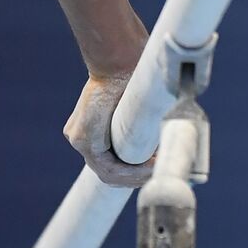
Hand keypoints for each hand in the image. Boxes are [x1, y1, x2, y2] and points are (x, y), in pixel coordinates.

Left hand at [63, 72, 153, 186]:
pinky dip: (132, 170)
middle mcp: (81, 139)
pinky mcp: (82, 140)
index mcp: (90, 132)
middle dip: (136, 178)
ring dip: (137, 176)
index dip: (134, 172)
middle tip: (159, 175)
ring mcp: (79, 140)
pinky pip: (107, 167)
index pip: (111, 163)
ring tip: (159, 171)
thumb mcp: (135, 109)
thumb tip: (168, 139)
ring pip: (109, 173)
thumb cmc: (133, 82)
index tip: (155, 170)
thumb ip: (142, 126)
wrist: (118, 68)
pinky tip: (151, 167)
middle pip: (109, 173)